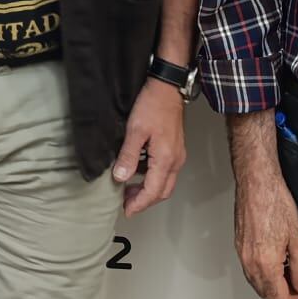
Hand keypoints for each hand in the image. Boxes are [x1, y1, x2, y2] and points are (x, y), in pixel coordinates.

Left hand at [113, 80, 186, 215]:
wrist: (167, 87)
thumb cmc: (152, 105)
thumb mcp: (135, 131)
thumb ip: (128, 156)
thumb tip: (120, 177)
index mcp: (166, 159)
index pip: (153, 191)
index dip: (139, 204)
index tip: (126, 211)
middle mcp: (175, 160)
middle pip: (162, 191)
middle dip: (144, 200)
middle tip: (126, 203)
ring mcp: (177, 155)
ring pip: (165, 182)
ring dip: (148, 189)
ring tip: (128, 188)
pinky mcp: (174, 148)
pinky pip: (165, 171)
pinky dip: (152, 177)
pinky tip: (137, 170)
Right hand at [234, 159, 297, 298]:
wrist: (256, 182)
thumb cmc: (276, 202)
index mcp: (266, 263)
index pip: (278, 297)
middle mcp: (250, 262)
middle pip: (265, 293)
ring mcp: (241, 254)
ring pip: (256, 283)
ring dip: (271, 289)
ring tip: (289, 282)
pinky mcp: (238, 245)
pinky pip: (250, 270)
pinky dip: (262, 277)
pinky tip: (275, 268)